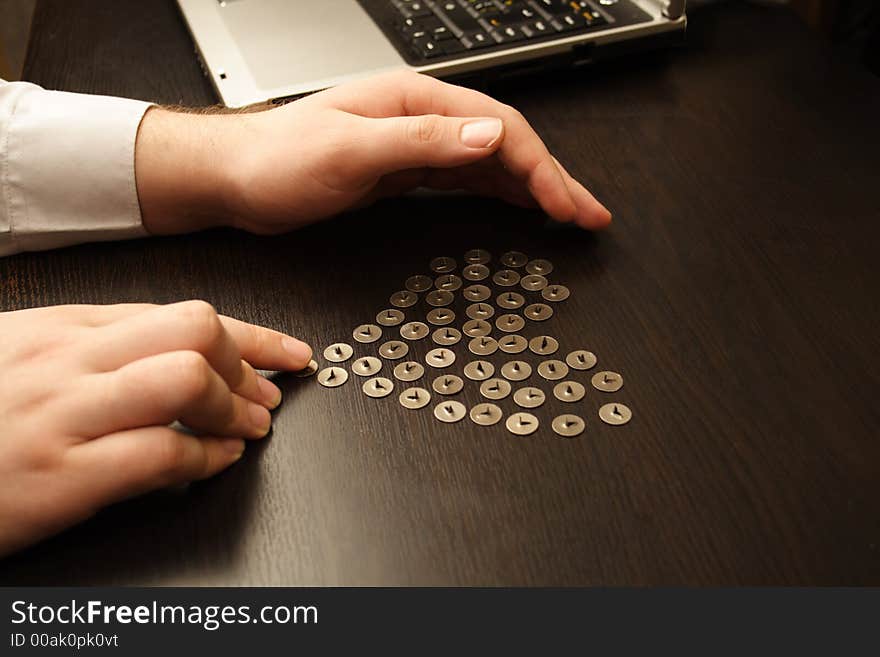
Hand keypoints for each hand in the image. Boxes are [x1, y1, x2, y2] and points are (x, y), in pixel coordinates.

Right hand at [0, 301, 311, 555]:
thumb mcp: (27, 359)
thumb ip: (100, 350)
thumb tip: (186, 356)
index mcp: (65, 328)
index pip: (183, 314)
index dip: (253, 334)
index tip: (289, 353)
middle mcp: (68, 360)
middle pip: (196, 330)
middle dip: (247, 364)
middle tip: (263, 396)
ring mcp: (63, 414)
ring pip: (187, 379)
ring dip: (235, 409)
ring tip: (247, 430)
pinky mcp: (60, 475)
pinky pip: (161, 452)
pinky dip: (207, 458)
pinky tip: (214, 463)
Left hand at [135, 71, 610, 235]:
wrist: (238, 179)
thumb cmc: (279, 160)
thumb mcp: (349, 150)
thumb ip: (421, 141)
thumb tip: (488, 136)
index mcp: (414, 100)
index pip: (498, 129)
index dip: (541, 167)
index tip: (567, 203)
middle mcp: (421, 117)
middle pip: (505, 144)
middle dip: (552, 179)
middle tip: (589, 214)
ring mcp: (415, 144)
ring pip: (491, 163)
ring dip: (533, 188)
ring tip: (569, 214)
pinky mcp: (405, 171)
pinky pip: (466, 180)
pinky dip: (499, 194)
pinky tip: (518, 207)